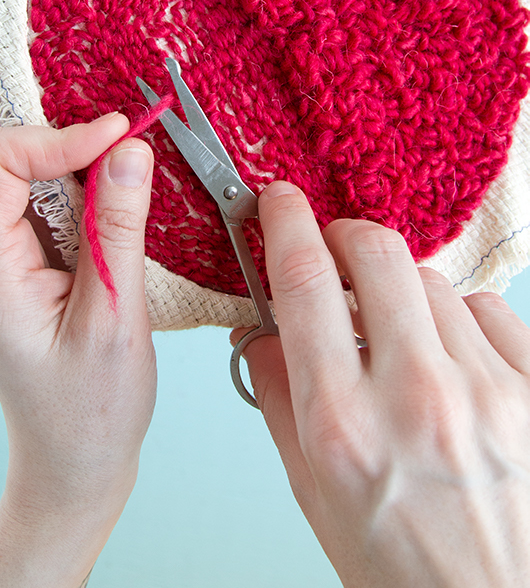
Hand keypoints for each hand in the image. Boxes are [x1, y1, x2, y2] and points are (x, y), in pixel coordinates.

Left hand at [0, 0, 156, 587]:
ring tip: (21, 25)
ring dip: (3, 87)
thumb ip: (117, 228)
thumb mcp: (116, 322)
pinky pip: (17, 178)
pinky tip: (62, 106)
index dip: (56, 134)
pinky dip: (35, 131)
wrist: (69, 466)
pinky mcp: (21, 253)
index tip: (120, 132)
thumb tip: (127, 144)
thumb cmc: (90, 413)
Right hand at [236, 181, 529, 587]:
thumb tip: (261, 334)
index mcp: (344, 426)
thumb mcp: (315, 498)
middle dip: (347, 236)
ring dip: (405, 295)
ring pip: (433, 282)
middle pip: (376, 254)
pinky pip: (490, 309)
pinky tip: (455, 362)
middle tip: (337, 253)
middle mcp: (416, 399)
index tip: (279, 201)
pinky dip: (462, 321)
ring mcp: (487, 392)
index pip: (305, 284)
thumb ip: (278, 404)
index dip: (286, 223)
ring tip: (404, 343)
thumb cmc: (407, 571)